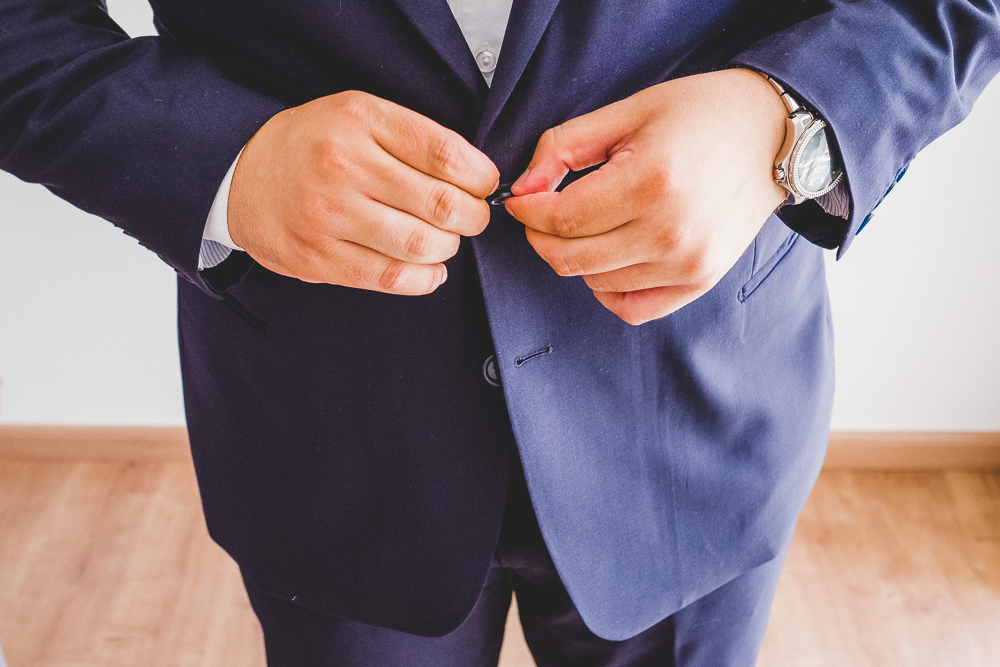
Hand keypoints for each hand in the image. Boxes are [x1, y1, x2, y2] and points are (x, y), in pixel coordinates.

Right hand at [228, 91, 498, 294]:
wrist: (244, 177)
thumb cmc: (314, 146)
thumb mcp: (359, 116)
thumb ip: (414, 138)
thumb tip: (477, 176)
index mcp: (360, 122)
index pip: (445, 154)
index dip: (480, 177)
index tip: (485, 185)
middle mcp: (344, 166)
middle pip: (442, 205)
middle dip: (474, 218)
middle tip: (473, 217)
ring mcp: (329, 215)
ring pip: (421, 245)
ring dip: (449, 248)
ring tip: (444, 240)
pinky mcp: (319, 257)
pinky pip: (391, 277)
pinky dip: (425, 278)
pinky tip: (428, 267)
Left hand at [505, 69, 787, 324]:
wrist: (771, 133)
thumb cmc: (701, 115)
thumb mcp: (626, 112)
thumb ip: (563, 147)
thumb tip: (523, 190)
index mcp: (652, 182)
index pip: (561, 220)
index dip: (528, 212)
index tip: (522, 200)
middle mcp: (672, 231)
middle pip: (570, 259)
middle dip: (541, 238)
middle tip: (543, 215)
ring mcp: (689, 264)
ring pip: (594, 283)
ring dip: (577, 257)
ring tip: (591, 223)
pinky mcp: (700, 282)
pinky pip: (631, 308)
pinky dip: (608, 289)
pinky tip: (610, 257)